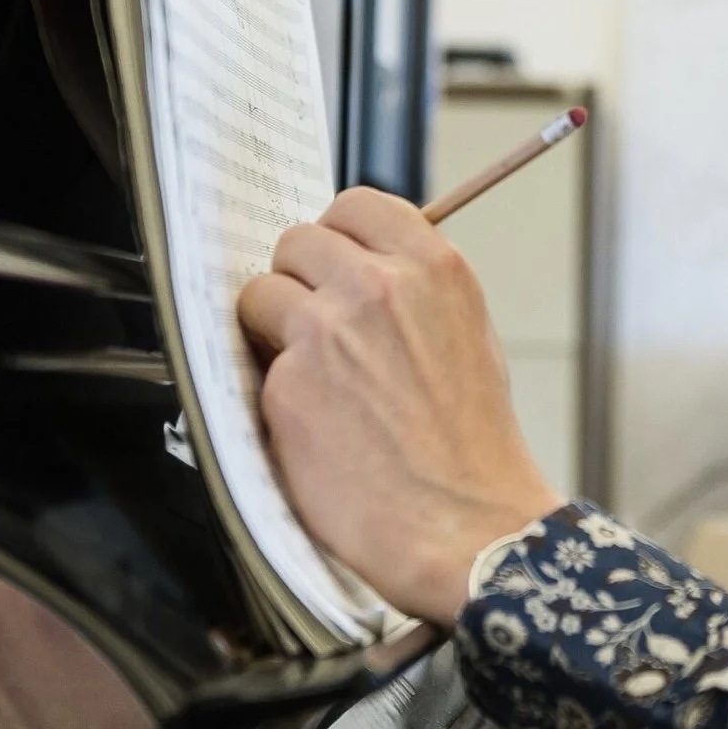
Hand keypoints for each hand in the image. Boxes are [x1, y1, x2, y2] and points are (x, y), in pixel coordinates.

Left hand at [239, 186, 563, 626]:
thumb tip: (359, 272)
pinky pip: (253, 366)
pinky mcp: (286, 386)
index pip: (357, 204)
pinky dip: (272, 391)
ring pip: (259, 293)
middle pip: (299, 242)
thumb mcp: (469, 336)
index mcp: (434, 268)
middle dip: (299, 281)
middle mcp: (378, 288)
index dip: (337, 236)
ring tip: (308, 375)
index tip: (333, 264)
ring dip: (271, 329)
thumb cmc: (474, 445)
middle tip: (315, 327)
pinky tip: (310, 424)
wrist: (469, 524)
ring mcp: (327, 333)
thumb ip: (414, 292)